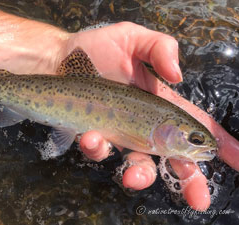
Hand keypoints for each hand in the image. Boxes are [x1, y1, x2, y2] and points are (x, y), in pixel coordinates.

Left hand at [65, 22, 238, 210]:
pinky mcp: (95, 135)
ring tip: (132, 176)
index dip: (217, 142)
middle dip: (188, 179)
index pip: (194, 123)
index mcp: (159, 103)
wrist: (58, 59)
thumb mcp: (133, 39)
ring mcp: (119, 133)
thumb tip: (177, 74)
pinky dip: (98, 148)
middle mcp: (143, 123)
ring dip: (139, 174)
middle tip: (199, 198)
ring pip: (138, 163)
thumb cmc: (96, 50)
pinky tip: (91, 136)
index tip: (238, 160)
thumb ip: (159, 48)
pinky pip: (101, 151)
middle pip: (173, 156)